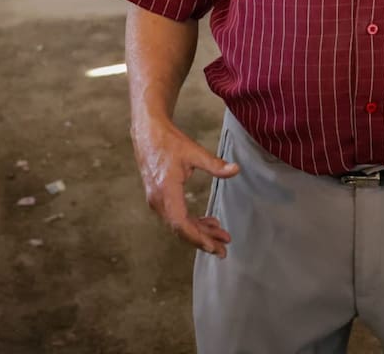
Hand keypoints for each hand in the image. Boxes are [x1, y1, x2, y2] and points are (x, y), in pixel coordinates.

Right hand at [132, 119, 239, 257]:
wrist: (147, 134)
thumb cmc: (169, 142)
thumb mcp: (194, 152)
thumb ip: (215, 164)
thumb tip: (236, 170)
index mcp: (166, 191)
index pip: (180, 223)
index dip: (197, 237)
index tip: (213, 246)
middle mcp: (158, 201)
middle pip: (181, 229)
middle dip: (203, 240)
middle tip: (224, 249)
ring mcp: (157, 201)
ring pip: (179, 224)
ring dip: (200, 232)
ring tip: (221, 236)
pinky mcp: (160, 198)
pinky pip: (176, 217)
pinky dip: (192, 222)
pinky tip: (208, 222)